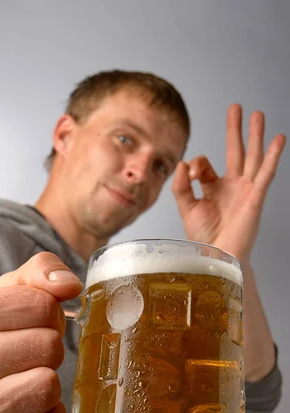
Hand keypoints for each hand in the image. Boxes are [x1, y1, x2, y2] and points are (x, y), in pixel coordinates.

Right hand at [0, 252, 82, 412]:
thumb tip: (68, 285)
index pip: (42, 306)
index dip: (49, 317)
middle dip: (49, 352)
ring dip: (50, 388)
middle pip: (48, 346)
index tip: (31, 328)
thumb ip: (40, 273)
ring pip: (49, 387)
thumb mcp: (8, 298)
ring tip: (25, 389)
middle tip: (30, 362)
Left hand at [172, 104, 285, 261]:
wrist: (217, 257)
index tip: (190, 174)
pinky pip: (265, 173)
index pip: (205, 165)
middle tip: (236, 107)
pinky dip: (272, 156)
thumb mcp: (186, 209)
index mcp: (213, 189)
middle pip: (235, 151)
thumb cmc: (204, 238)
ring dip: (255, 135)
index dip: (196, 164)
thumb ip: (181, 187)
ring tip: (258, 114)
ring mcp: (245, 190)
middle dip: (235, 129)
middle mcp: (231, 186)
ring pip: (252, 157)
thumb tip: (182, 163)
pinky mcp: (255, 197)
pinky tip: (278, 139)